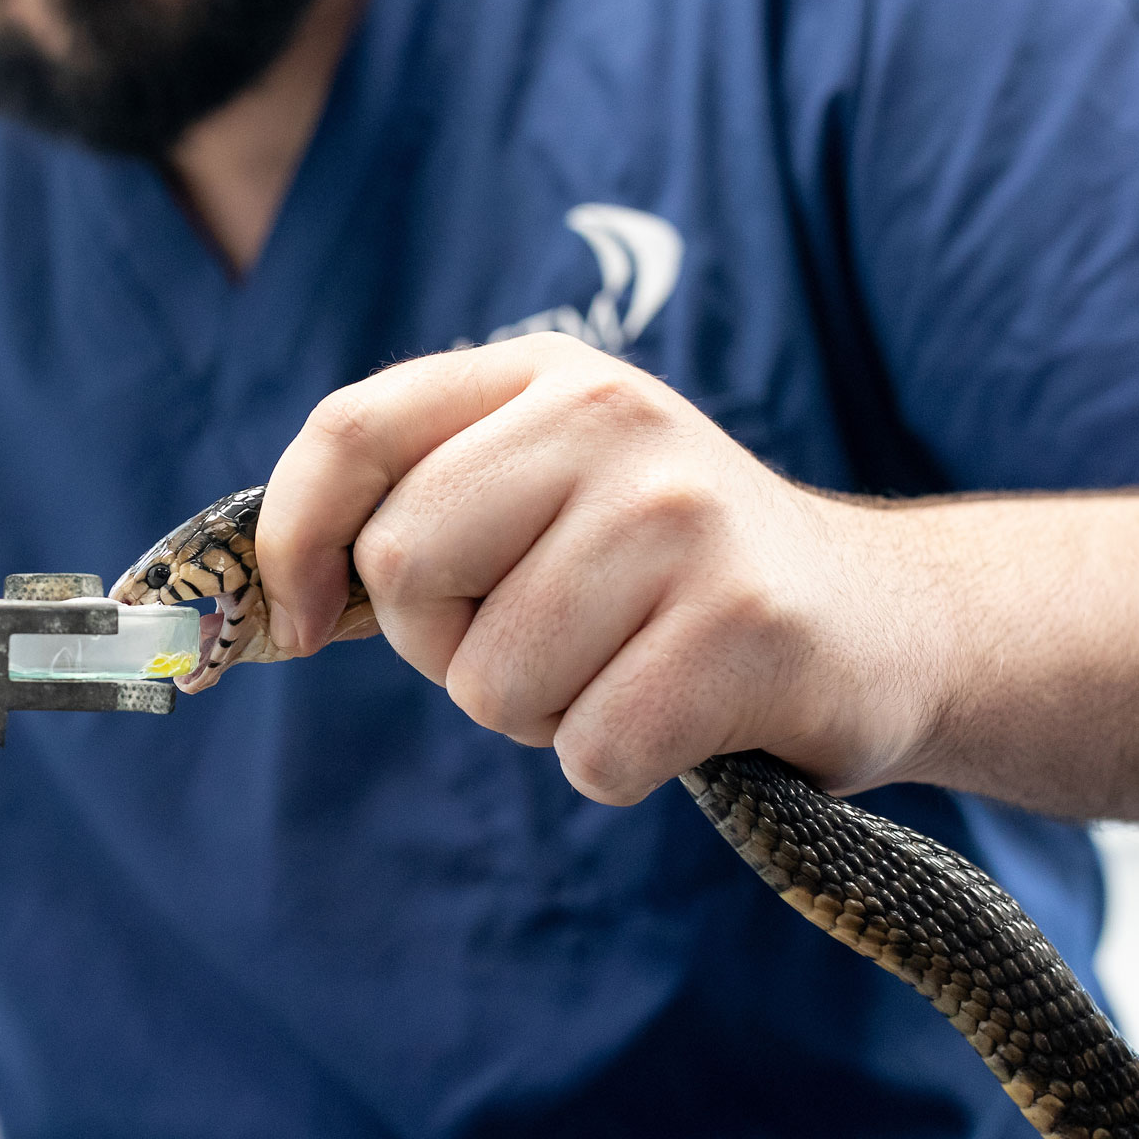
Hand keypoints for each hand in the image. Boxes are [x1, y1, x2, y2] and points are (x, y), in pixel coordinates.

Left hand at [255, 334, 946, 804]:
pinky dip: (615, 762)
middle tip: (538, 644)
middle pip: (405, 565)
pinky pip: (587, 751)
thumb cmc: (669, 575)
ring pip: (491, 679)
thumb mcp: (548, 492)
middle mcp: (613, 420)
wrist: (883, 620)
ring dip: (540, 715)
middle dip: (443, 645)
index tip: (297, 626)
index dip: (291, 540)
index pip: (352, 430)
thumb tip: (255, 602)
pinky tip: (680, 716)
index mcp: (546, 376)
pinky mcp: (744, 629)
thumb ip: (414, 509)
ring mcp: (683, 518)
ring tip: (625, 669)